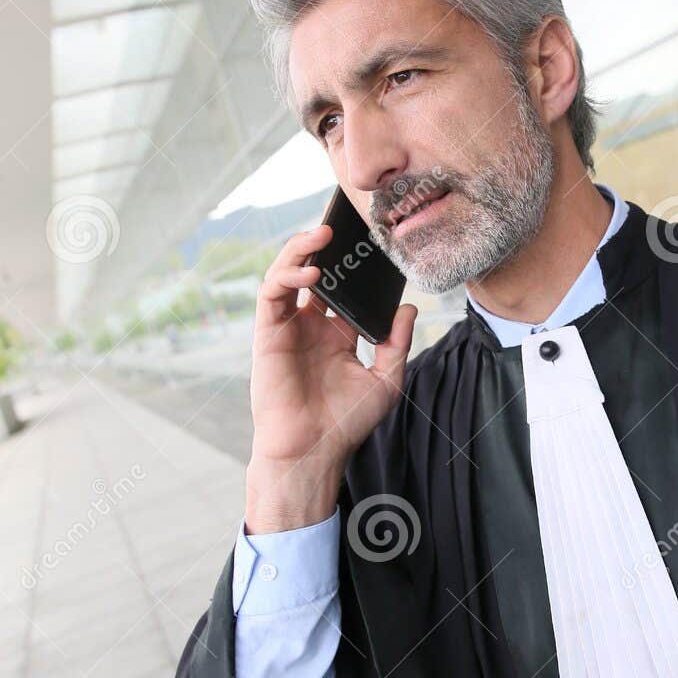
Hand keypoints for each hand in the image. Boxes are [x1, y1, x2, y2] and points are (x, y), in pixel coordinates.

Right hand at [245, 222, 417, 530]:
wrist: (313, 451)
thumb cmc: (345, 423)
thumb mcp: (385, 380)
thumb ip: (396, 342)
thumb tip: (409, 307)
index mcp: (336, 334)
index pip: (344, 288)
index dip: (354, 265)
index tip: (373, 244)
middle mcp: (311, 326)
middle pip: (314, 272)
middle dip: (325, 247)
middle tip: (344, 226)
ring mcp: (288, 327)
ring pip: (288, 274)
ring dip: (301, 250)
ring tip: (323, 235)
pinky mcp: (268, 333)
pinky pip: (273, 294)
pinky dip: (287, 276)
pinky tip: (310, 274)